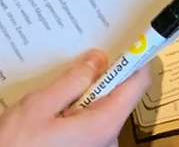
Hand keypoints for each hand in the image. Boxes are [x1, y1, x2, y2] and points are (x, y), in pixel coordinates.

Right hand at [0, 50, 150, 146]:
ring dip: (81, 99)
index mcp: (103, 125)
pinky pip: (91, 124)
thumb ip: (73, 80)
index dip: (134, 59)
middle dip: (97, 80)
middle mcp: (109, 140)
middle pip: (118, 95)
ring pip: (102, 109)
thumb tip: (97, 60)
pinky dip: (76, 114)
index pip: (137, 83)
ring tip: (51, 105)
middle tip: (70, 74)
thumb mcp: (40, 105)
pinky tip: (51, 119)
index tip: (128, 42)